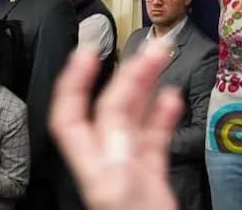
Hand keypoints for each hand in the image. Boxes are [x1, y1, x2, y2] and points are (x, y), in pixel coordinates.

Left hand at [51, 41, 183, 209]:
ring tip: (162, 59)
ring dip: (147, 86)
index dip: (75, 83)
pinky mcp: (151, 176)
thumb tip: (120, 125)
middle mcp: (107, 160)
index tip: (87, 53)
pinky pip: (154, 138)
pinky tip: (171, 98)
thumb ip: (120, 159)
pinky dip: (163, 115)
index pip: (70, 115)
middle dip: (128, 74)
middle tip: (150, 49)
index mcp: (91, 163)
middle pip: (110, 108)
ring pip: (135, 117)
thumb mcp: (120, 193)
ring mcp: (129, 167)